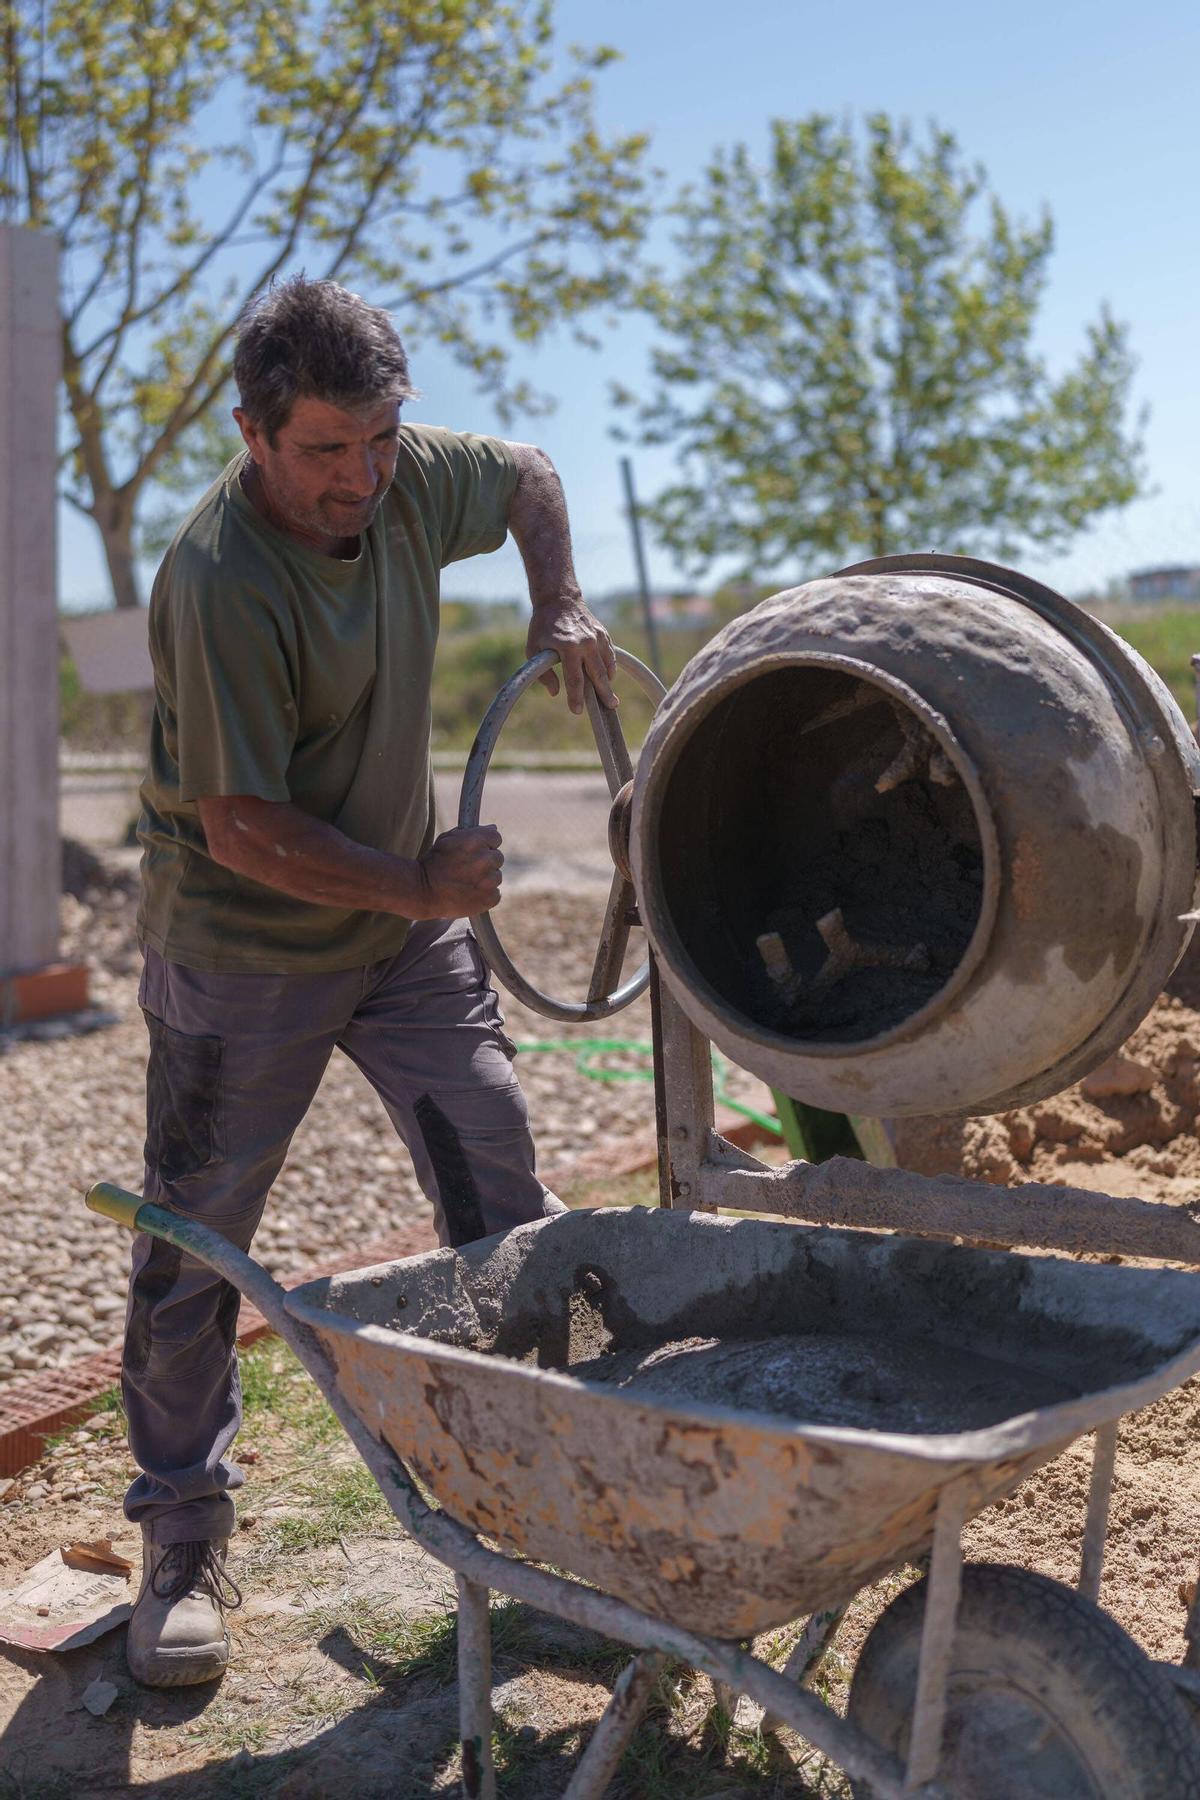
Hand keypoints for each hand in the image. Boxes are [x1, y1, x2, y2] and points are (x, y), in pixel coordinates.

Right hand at [417, 825, 503, 916]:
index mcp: (474, 841)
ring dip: (486, 879)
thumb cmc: (432, 863)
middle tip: (468, 869)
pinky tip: (470, 894)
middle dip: (486, 862)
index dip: (486, 844)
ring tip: (466, 883)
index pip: (496, 837)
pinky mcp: (488, 898)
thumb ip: (470, 833)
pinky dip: (485, 895)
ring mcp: (488, 880)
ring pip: (496, 876)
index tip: (477, 851)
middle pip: (498, 857)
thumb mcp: (446, 840)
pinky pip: (495, 894)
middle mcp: (484, 859)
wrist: (422, 891)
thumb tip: (493, 828)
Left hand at [526, 598, 617, 715]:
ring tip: (610, 697)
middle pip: (598, 675)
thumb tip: (555, 693)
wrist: (559, 600)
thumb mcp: (533, 649)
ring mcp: (597, 638)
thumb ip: (543, 673)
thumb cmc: (543, 626)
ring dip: (608, 682)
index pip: (575, 679)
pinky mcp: (603, 634)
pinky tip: (608, 677)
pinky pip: (610, 655)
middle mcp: (586, 643)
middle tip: (611, 707)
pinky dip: (610, 667)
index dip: (576, 697)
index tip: (577, 710)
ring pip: (607, 665)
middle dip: (604, 693)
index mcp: (568, 647)